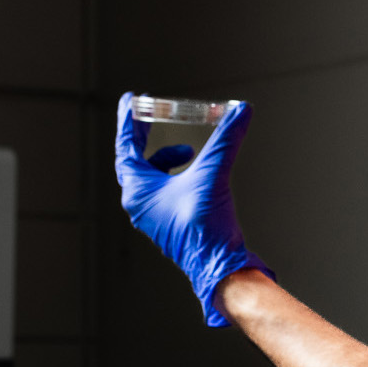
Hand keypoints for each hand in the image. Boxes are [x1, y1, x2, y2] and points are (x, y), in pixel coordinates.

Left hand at [113, 93, 271, 325]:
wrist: (218, 265)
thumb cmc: (206, 226)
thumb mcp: (213, 174)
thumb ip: (226, 139)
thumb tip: (242, 110)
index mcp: (138, 191)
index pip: (125, 147)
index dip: (129, 121)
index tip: (131, 101)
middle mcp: (140, 204)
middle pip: (135, 161)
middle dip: (144, 136)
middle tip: (150, 115)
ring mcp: (153, 215)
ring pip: (151, 177)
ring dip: (165, 158)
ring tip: (188, 150)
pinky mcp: (169, 223)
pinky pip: (164, 191)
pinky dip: (176, 176)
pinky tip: (198, 175)